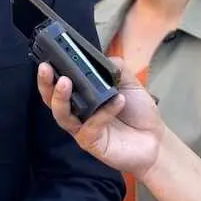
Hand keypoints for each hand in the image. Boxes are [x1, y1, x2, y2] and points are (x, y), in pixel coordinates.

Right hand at [36, 58, 165, 178]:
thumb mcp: (129, 83)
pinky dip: (103, 112)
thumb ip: (115, 68)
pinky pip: (91, 126)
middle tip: (46, 68)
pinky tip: (118, 99)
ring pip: (62, 115)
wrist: (155, 140)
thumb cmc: (138, 113)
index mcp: (81, 97)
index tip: (46, 57)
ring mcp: (82, 129)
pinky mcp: (91, 143)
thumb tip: (101, 58)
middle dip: (46, 83)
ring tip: (66, 82)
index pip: (59, 84)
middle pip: (52, 100)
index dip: (50, 72)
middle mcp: (77, 113)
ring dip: (61, 98)